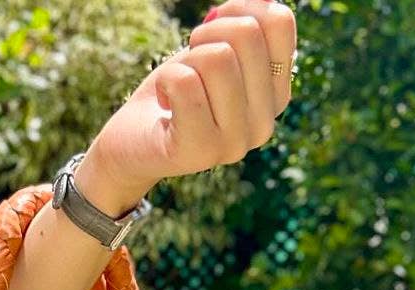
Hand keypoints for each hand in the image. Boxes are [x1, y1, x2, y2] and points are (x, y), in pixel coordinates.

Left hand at [74, 0, 296, 216]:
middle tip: (189, 64)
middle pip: (246, 34)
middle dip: (206, 35)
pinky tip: (165, 101)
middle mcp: (263, 125)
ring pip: (217, 58)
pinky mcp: (201, 150)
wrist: (134, 143)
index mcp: (275, 97)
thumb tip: (265, 0)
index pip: (280, 23)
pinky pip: (185, 82)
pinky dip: (165, 80)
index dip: (240, 9)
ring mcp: (235, 143)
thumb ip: (244, 27)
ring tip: (177, 87)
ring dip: (185, 62)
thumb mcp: (214, 52)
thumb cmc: (176, 91)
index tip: (213, 32)